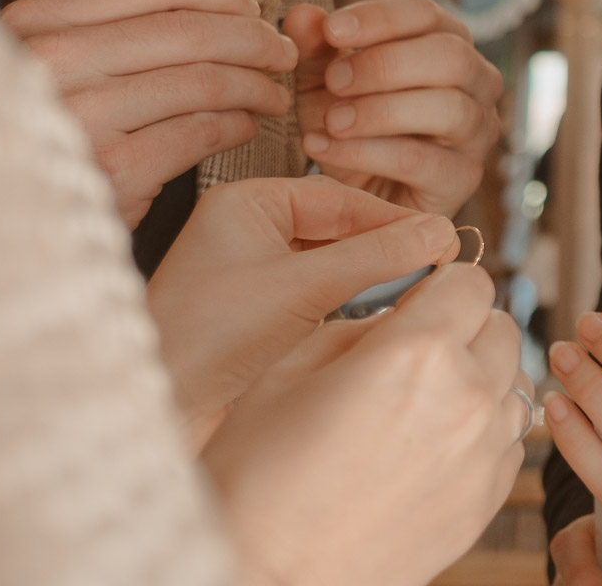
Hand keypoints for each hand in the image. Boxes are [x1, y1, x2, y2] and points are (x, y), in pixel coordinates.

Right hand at [0, 0, 296, 226]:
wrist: (8, 235)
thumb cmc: (47, 139)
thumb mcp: (58, 69)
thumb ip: (119, 31)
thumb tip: (229, 4)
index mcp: (35, 22)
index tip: (252, 9)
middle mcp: (52, 62)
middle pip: (191, 30)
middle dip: (255, 40)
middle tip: (283, 55)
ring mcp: (81, 117)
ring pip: (206, 80)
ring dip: (256, 85)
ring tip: (274, 95)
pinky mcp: (113, 170)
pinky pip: (203, 132)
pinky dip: (239, 125)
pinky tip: (247, 126)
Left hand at [146, 175, 462, 448]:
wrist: (158, 404)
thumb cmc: (207, 337)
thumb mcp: (302, 288)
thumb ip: (375, 257)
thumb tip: (438, 232)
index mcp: (245, 202)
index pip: (339, 197)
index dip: (393, 218)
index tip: (442, 236)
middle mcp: (246, 228)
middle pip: (337, 225)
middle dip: (384, 244)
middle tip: (439, 260)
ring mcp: (251, 268)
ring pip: (330, 258)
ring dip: (368, 271)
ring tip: (417, 284)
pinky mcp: (257, 308)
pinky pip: (317, 288)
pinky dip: (347, 295)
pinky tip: (375, 309)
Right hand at [201, 263, 528, 585]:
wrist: (266, 577)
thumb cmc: (261, 477)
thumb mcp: (292, 369)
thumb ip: (362, 327)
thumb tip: (399, 317)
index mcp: (418, 350)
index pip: (473, 282)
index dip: (443, 286)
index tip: (422, 302)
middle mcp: (467, 396)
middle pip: (503, 328)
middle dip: (466, 328)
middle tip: (418, 353)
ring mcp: (485, 452)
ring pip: (513, 385)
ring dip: (481, 381)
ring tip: (423, 406)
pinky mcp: (487, 500)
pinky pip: (508, 441)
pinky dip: (482, 433)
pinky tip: (430, 450)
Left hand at [288, 0, 502, 216]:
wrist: (362, 196)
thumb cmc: (352, 126)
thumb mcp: (324, 84)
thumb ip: (315, 49)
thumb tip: (302, 16)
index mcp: (448, 42)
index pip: (426, 13)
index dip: (379, 18)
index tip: (332, 30)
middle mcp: (477, 81)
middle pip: (450, 55)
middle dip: (384, 65)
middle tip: (334, 81)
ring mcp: (478, 130)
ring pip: (447, 107)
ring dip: (380, 111)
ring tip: (332, 121)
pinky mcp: (464, 177)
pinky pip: (420, 159)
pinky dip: (366, 152)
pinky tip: (324, 149)